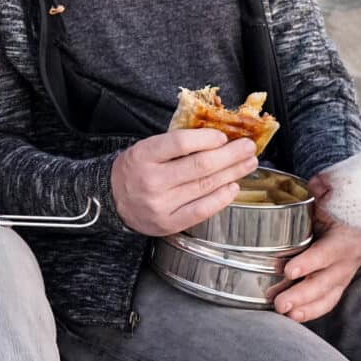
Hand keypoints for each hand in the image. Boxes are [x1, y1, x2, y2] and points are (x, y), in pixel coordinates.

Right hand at [111, 129, 259, 235]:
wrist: (112, 199)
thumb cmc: (135, 169)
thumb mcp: (146, 148)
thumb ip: (175, 143)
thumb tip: (217, 137)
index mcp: (143, 156)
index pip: (179, 143)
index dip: (206, 139)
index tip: (223, 136)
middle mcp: (151, 181)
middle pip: (199, 166)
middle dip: (230, 155)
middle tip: (248, 147)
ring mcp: (160, 205)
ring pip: (204, 186)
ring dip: (232, 173)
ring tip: (247, 163)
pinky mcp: (168, 223)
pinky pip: (201, 210)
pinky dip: (221, 198)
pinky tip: (233, 186)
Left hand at [272, 174, 360, 321]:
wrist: (359, 219)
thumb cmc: (338, 204)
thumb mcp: (333, 192)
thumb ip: (324, 188)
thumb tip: (318, 183)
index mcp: (346, 235)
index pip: (328, 252)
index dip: (310, 262)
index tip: (288, 270)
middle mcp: (348, 258)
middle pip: (326, 281)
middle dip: (303, 293)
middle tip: (280, 302)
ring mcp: (345, 273)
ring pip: (328, 295)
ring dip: (306, 307)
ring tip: (284, 312)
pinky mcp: (339, 283)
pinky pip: (329, 300)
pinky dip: (312, 310)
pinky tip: (294, 316)